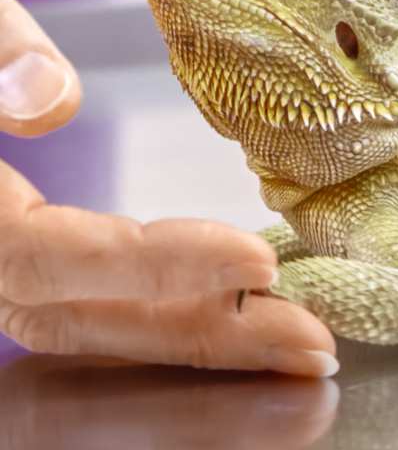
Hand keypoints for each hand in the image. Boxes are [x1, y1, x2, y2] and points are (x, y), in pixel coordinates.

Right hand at [0, 0, 335, 373]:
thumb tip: (53, 102)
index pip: (50, 257)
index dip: (157, 266)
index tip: (261, 260)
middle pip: (88, 320)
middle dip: (210, 334)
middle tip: (315, 347)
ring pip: (92, 329)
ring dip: (200, 340)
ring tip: (300, 347)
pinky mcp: (13, 266)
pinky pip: (92, 311)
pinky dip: (170, 321)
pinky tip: (243, 319)